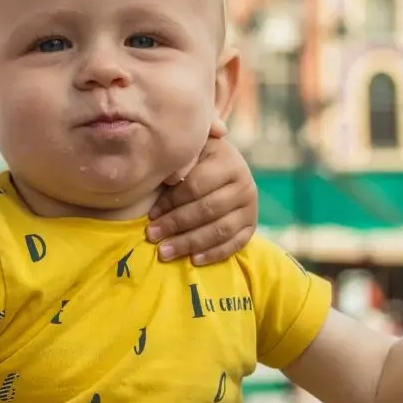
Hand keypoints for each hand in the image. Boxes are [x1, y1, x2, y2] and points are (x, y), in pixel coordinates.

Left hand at [147, 121, 257, 264]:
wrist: (223, 172)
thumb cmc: (196, 161)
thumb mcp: (192, 149)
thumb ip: (183, 147)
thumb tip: (175, 142)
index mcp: (228, 161)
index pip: (196, 186)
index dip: (171, 201)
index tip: (151, 213)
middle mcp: (245, 183)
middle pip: (206, 210)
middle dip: (175, 224)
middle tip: (151, 235)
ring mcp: (250, 207)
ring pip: (219, 230)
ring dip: (189, 243)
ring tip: (164, 252)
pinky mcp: (251, 226)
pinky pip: (234, 244)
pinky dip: (214, 254)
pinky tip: (194, 260)